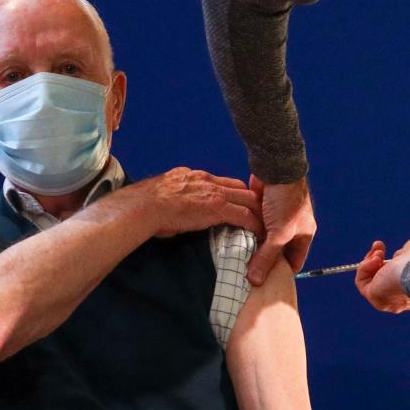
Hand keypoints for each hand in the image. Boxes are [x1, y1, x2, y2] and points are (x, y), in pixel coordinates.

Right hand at [129, 168, 262, 237]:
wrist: (145, 206)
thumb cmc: (147, 205)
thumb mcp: (165, 193)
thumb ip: (177, 197)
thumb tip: (176, 209)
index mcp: (194, 176)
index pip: (223, 181)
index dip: (234, 192)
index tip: (240, 202)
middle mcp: (207, 180)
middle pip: (240, 187)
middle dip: (252, 200)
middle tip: (259, 213)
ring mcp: (214, 193)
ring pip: (247, 199)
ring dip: (257, 212)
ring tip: (264, 224)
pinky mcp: (217, 208)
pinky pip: (243, 215)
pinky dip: (253, 224)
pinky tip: (258, 232)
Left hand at [247, 177, 315, 284]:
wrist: (276, 168)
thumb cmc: (287, 199)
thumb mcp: (280, 232)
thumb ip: (267, 256)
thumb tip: (256, 280)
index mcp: (303, 234)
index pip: (294, 262)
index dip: (281, 274)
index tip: (265, 285)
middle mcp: (291, 228)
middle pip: (277, 253)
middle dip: (264, 262)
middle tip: (247, 276)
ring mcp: (276, 218)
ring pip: (263, 240)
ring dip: (252, 248)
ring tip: (237, 262)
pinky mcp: (262, 209)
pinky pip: (253, 227)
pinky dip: (245, 233)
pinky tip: (232, 242)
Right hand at [354, 235, 409, 313]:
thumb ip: (407, 253)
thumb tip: (399, 255)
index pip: (397, 279)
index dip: (390, 263)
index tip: (389, 250)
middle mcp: (401, 301)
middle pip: (382, 280)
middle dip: (377, 260)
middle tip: (379, 246)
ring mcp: (388, 301)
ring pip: (370, 281)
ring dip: (370, 262)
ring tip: (379, 252)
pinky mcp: (375, 298)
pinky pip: (362, 282)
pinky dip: (365, 267)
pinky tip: (375, 259)